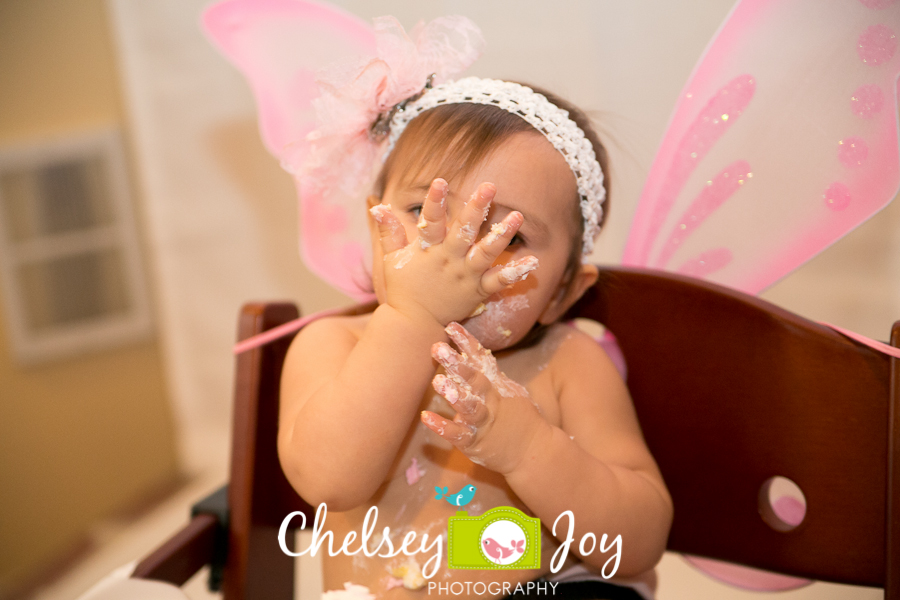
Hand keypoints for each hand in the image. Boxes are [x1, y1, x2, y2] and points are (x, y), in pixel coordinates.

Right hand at [370, 179, 537, 326]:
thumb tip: (378, 206)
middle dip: (476, 208)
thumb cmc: (402, 291)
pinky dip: (515, 273)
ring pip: (485, 253)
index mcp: (428, 251)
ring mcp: (465, 276)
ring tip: (517, 216)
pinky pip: (499, 282)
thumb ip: (389, 233)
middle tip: (489, 186)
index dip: (434, 202)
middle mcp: (449, 261)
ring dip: (502, 234)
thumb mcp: (391, 260)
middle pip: (463, 231)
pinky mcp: (477, 292)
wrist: (413, 326)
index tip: (440, 181)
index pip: (430, 221)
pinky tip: (532, 262)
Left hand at [420, 323, 547, 473]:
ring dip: (454, 394)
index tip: (451, 326)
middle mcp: (490, 401)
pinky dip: (443, 426)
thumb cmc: (518, 417)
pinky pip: (458, 434)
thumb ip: (489, 372)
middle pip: (475, 380)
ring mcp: (484, 422)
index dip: (466, 343)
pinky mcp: (476, 443)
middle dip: (457, 364)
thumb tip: (470, 351)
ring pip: (470, 407)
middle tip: (438, 348)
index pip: (481, 360)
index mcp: (495, 386)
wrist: (534, 451)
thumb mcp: (508, 390)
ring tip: (437, 381)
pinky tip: (426, 417)